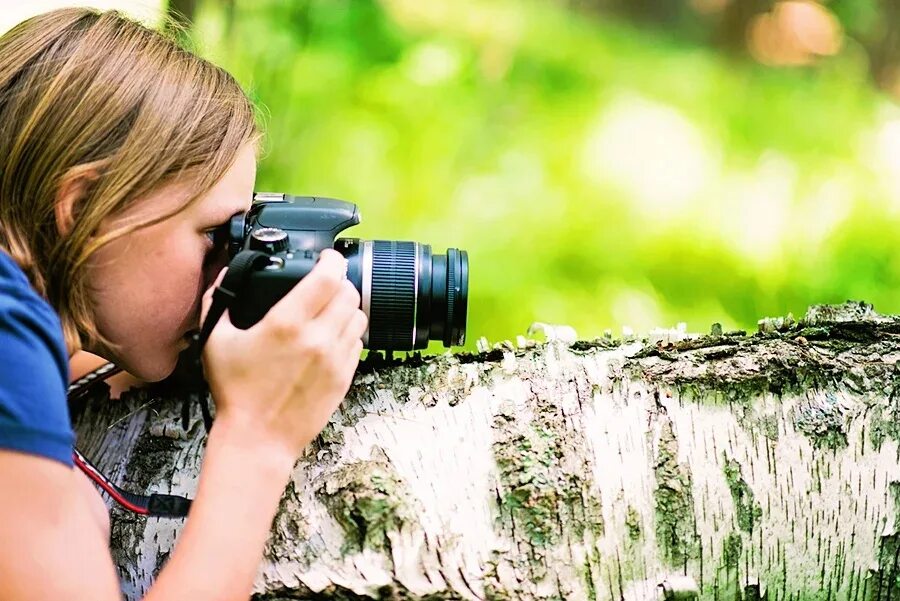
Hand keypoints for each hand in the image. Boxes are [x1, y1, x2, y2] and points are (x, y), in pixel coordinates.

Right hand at [199, 249, 367, 457]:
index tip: (326, 257)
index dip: (331, 259)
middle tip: (326, 284)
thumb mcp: (216, 341)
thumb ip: (219, 301)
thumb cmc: (236, 393)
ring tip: (332, 309)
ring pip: (359, 316)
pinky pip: (359, 343)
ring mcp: (335, 359)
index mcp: (287, 323)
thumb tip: (225, 275)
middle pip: (349, 292)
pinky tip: (333, 336)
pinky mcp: (344, 377)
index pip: (327, 276)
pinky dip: (349, 334)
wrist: (258, 438)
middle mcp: (317, 338)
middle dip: (339, 282)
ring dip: (348, 307)